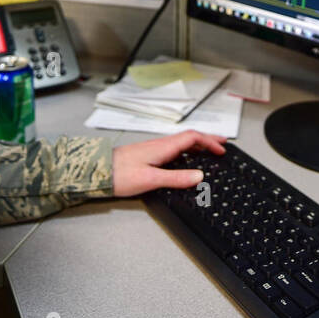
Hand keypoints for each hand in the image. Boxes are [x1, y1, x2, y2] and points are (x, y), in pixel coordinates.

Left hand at [111, 131, 227, 197]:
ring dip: (197, 146)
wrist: (96, 172)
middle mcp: (160, 145)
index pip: (193, 138)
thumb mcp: (150, 179)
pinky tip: (185, 161)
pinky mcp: (147, 156)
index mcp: (163, 147)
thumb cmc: (119, 174)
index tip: (222, 149)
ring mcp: (153, 150)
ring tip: (208, 152)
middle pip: (189, 138)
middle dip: (207, 140)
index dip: (210, 142)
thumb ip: (176, 178)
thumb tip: (199, 176)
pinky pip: (173, 150)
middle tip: (222, 145)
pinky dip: (186, 152)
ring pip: (181, 143)